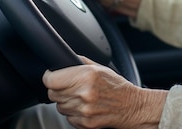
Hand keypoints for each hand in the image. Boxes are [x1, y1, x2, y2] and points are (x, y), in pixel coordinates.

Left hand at [43, 57, 166, 128]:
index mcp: (87, 76)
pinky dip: (73, 113)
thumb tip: (62, 59)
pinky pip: (67, 117)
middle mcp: (84, 93)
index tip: (53, 76)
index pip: (51, 80)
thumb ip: (79, 63)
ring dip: (66, 101)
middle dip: (59, 89)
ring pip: (59, 106)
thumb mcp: (100, 67)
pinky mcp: (85, 123)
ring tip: (82, 97)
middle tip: (71, 86)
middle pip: (52, 93)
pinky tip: (85, 107)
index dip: (50, 77)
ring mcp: (84, 110)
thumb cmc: (116, 86)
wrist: (131, 106)